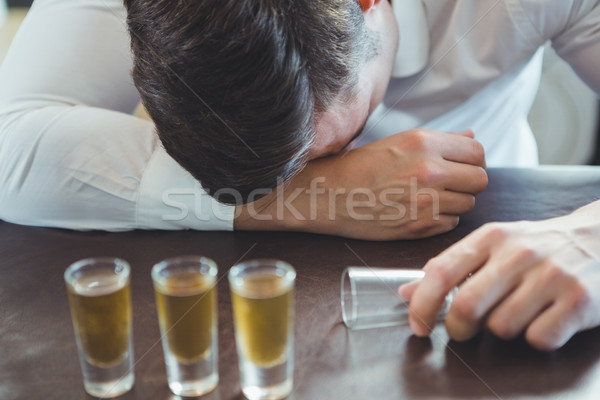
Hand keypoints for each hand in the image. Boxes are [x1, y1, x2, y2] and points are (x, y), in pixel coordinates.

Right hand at [235, 129, 486, 239]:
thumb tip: (471, 135)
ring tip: (431, 197)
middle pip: (480, 180)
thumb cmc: (362, 166)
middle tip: (451, 183)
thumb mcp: (400, 142)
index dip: (472, 160)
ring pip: (468, 203)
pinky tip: (421, 211)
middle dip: (469, 182)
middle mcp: (429, 171)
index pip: (477, 152)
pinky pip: (451, 223)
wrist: (332, 195)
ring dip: (455, 201)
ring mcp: (426, 201)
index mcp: (424, 143)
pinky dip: (442, 219)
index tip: (462, 165)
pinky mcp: (420, 226)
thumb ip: (441, 140)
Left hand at [400, 200, 599, 349]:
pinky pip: (538, 339)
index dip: (421, 305)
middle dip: (457, 328)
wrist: (599, 238)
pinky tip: (543, 318)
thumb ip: (450, 267)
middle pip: (467, 306)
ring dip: (501, 330)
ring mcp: (551, 276)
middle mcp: (519, 253)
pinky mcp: (580, 301)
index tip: (417, 326)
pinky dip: (536, 337)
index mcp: (491, 237)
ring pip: (501, 327)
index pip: (441, 272)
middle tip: (462, 330)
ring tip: (516, 311)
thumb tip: (406, 291)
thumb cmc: (537, 246)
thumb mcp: (492, 245)